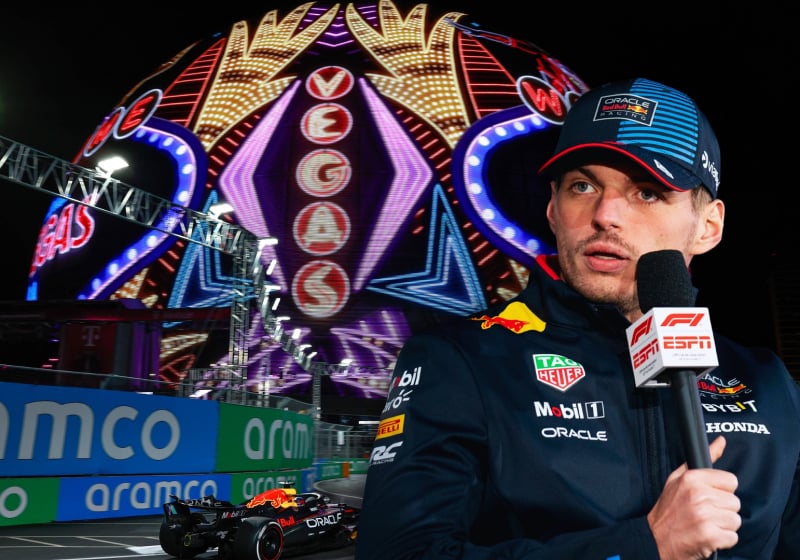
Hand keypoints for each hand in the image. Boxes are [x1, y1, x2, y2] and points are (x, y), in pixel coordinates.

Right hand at [647, 436, 740, 559]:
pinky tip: (707, 536)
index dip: (722, 491)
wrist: (655, 539)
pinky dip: (722, 540)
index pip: (731, 481)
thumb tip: (722, 440)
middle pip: (735, 502)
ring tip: (706, 525)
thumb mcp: (679, 478)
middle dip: (723, 510)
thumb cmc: (668, 509)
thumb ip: (705, 459)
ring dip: (723, 526)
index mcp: (692, 478)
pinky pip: (732, 537)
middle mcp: (699, 495)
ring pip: (735, 520)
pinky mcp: (709, 535)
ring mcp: (704, 516)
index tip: (709, 497)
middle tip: (705, 514)